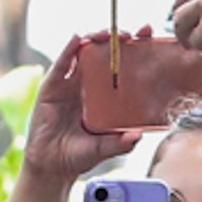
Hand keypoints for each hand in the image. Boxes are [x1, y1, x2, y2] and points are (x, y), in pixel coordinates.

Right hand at [24, 32, 145, 189]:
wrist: (52, 167)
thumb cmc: (79, 155)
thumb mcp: (104, 149)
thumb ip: (120, 143)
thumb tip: (138, 136)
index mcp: (105, 97)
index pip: (122, 68)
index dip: (135, 52)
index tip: (150, 38)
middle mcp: (89, 87)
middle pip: (104, 55)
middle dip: (117, 40)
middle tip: (133, 34)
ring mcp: (70, 85)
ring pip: (83, 54)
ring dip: (95, 40)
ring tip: (108, 34)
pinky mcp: (52, 88)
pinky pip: (61, 66)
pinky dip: (68, 51)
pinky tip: (77, 40)